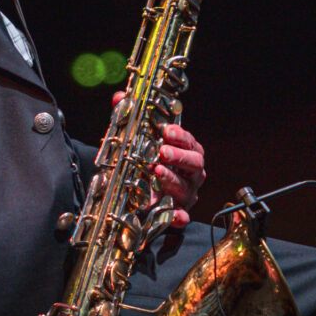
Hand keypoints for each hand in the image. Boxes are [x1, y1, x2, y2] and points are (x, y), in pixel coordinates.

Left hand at [112, 92, 205, 227]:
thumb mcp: (135, 138)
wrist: (136, 189)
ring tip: (156, 171)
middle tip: (163, 152)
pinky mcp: (177, 214)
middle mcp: (190, 174)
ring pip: (186, 189)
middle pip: (195, 164)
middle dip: (179, 157)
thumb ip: (129, 118)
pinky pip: (182, 218)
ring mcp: (185, 195)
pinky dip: (178, 217)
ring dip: (172, 180)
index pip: (191, 142)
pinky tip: (172, 214)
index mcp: (187, 152)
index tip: (167, 131)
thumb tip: (120, 97)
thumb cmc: (143, 160)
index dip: (181, 136)